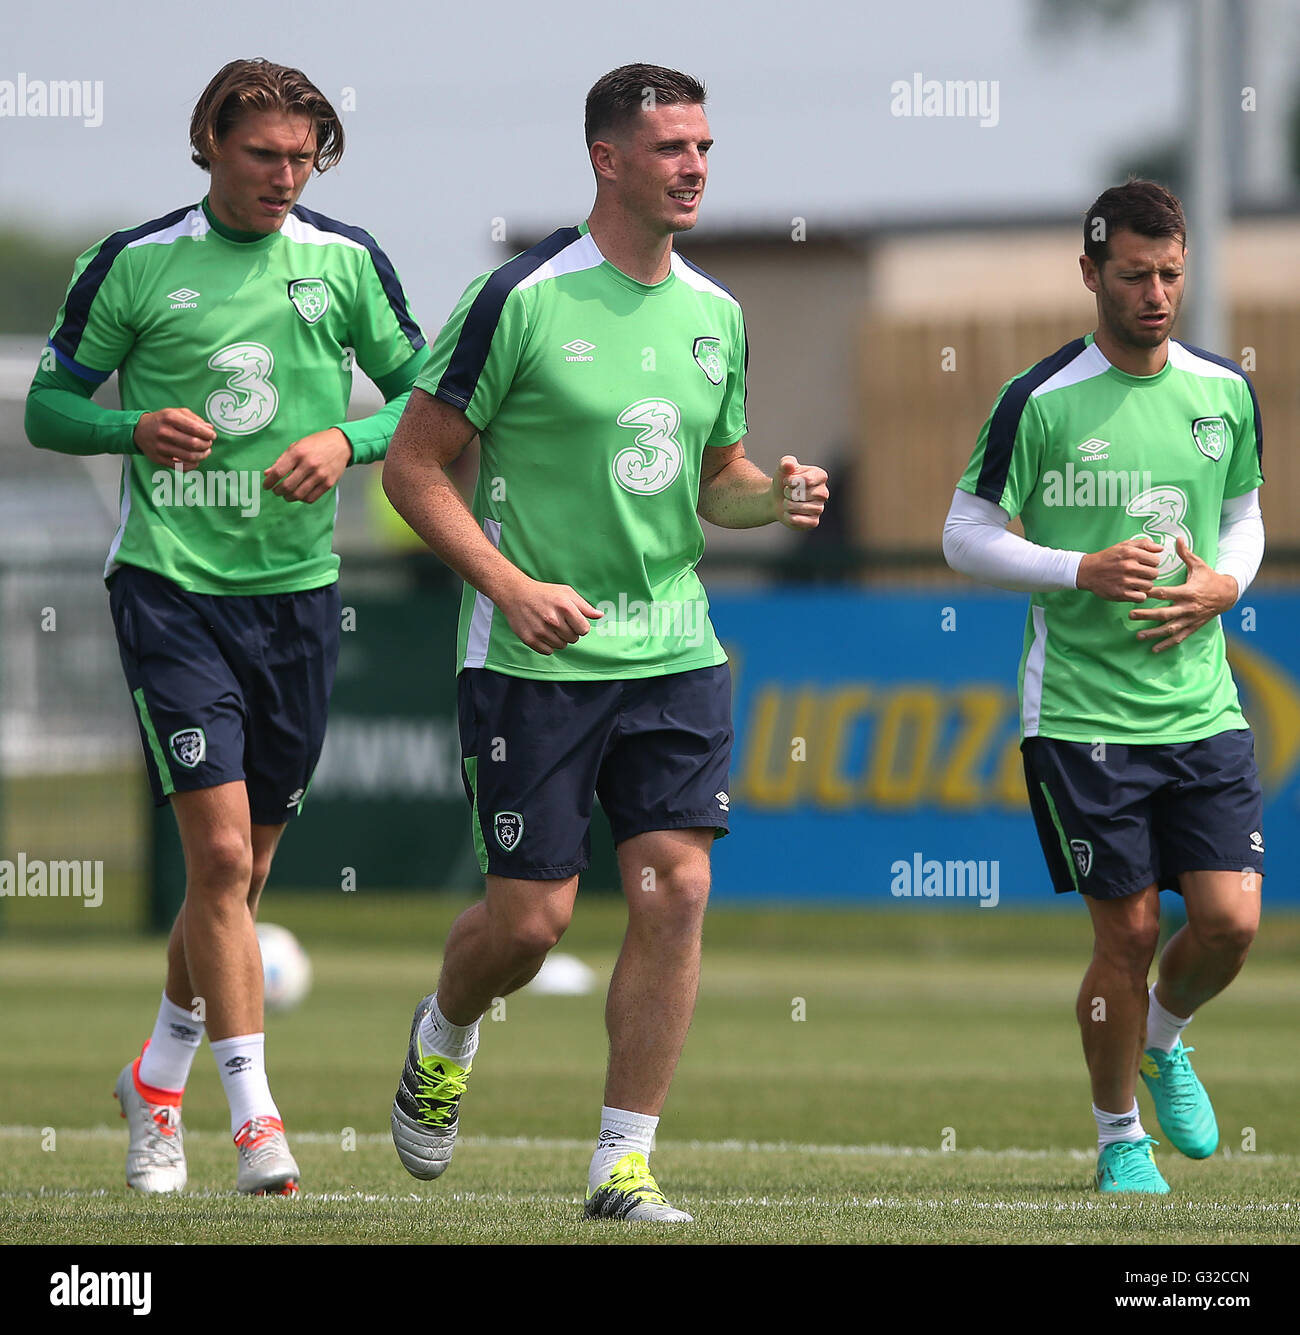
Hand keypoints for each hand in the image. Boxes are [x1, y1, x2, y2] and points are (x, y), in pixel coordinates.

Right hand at [133, 408, 214, 469]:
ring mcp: (160, 447)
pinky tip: (196, 460)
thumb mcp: (176, 412)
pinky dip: (193, 464)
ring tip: (205, 452)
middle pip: (193, 443)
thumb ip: (194, 419)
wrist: (139, 430)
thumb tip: (210, 429)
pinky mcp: (159, 459)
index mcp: (170, 418)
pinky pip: (181, 466)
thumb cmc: (162, 420)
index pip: (195, 428)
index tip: (212, 436)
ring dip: (202, 455)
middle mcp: (164, 432)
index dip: (207, 434)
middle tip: (209, 444)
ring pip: (189, 456)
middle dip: (206, 445)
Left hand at [264, 427, 352, 502]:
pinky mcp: (328, 483)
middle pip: (287, 486)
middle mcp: (309, 464)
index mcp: (298, 453)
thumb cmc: (317, 444)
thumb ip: (281, 460)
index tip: (266, 486)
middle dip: (278, 491)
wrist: (341, 444)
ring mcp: (320, 475)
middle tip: (276, 491)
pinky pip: (311, 498)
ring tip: (287, 495)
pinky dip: (302, 499)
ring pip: (298, 494)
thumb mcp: (296, 446)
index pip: (278, 472)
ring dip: (289, 497)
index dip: (269, 482)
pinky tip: (300, 494)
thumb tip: (267, 473)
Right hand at [497, 577, 602, 654]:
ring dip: (559, 638)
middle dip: (569, 632)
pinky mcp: (530, 639)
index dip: (580, 626)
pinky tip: (542, 633)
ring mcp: (540, 631)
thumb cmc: (544, 593)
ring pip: (562, 646)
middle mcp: (553, 620)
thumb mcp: (566, 593)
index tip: (573, 621)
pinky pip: (548, 651)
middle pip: (573, 639)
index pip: (584, 630)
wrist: (515, 594)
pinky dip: (547, 645)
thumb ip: (585, 606)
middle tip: (559, 622)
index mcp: (565, 607)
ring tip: (550, 626)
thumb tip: (600, 615)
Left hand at [772, 455, 828, 529]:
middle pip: (805, 495)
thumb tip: (789, 465)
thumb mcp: (783, 469)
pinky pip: (804, 522)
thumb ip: (786, 463)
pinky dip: (791, 518)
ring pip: (804, 508)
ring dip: (788, 505)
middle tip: (787, 492)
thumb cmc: (783, 482)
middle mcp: (823, 492)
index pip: (807, 480)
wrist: (776, 500)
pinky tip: (788, 513)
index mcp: (820, 476)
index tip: (786, 481)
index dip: (792, 481)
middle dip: (789, 494)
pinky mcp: (814, 521)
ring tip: (787, 502)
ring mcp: (820, 508)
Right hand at [1076, 537, 1162, 601]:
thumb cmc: (1107, 558)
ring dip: (1143, 585)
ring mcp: (1124, 581)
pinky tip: (1131, 590)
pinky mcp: (1120, 594)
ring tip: (1134, 582)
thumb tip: (1160, 548)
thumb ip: (1144, 544)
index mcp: (1131, 553)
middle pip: (1154, 574)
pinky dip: (1138, 595)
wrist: (1087, 571)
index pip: (1156, 561)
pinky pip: (1141, 597)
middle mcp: (1128, 566)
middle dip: (1148, 574)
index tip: (1143, 564)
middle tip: (1139, 574)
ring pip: (1149, 586)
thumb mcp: (1124, 545)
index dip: (1151, 563)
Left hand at [1129, 537, 1237, 652]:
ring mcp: (1191, 619)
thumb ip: (1186, 554)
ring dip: (1154, 633)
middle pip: (1165, 613)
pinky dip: (1167, 644)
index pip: (1167, 593)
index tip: (1138, 593)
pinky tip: (1154, 649)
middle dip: (1147, 615)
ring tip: (1138, 636)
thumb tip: (1177, 538)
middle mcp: (1189, 607)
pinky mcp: (1193, 627)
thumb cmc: (1210, 578)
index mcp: (1188, 591)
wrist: (1228, 594)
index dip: (1153, 593)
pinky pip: (1179, 637)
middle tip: (1131, 614)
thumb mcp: (1199, 565)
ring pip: (1170, 628)